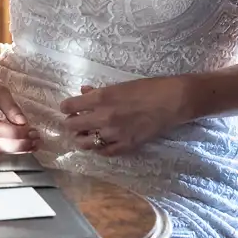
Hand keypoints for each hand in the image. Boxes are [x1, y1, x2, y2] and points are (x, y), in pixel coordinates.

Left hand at [60, 77, 195, 155]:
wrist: (171, 101)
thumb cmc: (147, 88)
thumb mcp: (120, 85)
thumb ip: (98, 91)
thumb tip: (84, 92)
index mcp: (100, 98)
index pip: (69, 106)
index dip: (66, 107)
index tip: (69, 108)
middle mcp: (103, 117)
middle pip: (73, 126)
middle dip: (71, 123)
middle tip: (75, 121)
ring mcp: (114, 134)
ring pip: (85, 143)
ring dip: (82, 138)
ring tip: (86, 134)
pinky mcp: (126, 145)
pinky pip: (104, 152)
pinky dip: (99, 148)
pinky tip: (101, 143)